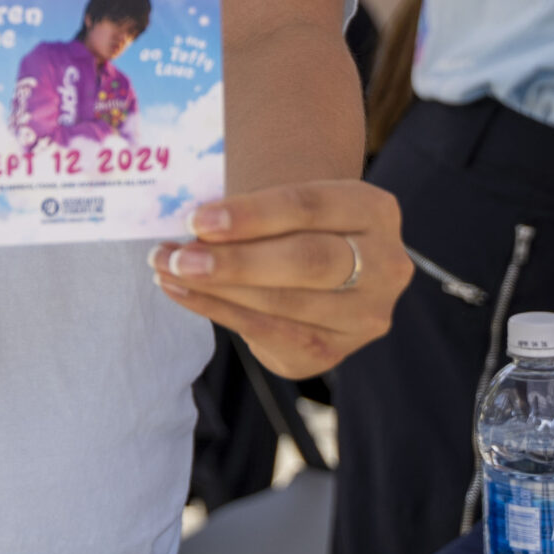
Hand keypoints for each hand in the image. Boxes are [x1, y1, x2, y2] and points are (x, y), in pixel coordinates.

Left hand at [151, 181, 413, 378]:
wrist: (321, 264)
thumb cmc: (293, 223)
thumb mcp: (289, 203)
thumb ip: (254, 210)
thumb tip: (191, 225)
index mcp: (376, 210)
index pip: (309, 206)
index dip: (250, 214)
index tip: (196, 219)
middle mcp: (386, 264)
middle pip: (306, 261)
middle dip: (236, 262)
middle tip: (178, 257)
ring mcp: (366, 315)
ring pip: (285, 303)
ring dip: (216, 289)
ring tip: (167, 269)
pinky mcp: (336, 350)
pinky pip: (271, 333)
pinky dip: (218, 311)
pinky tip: (182, 293)